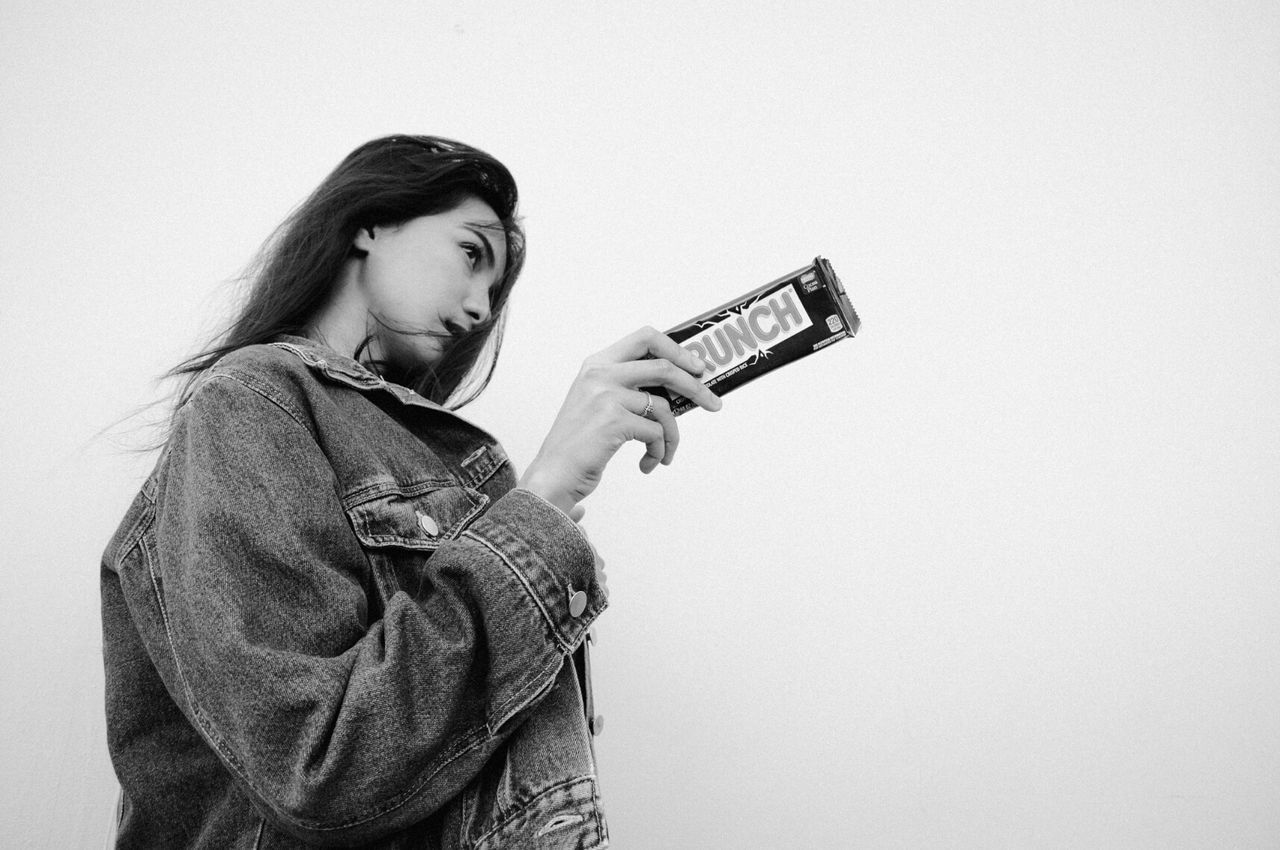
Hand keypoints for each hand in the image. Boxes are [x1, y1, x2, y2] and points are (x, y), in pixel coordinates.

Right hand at [518, 326, 722, 514]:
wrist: (553, 475)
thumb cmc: (579, 445)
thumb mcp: (598, 404)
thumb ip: (628, 388)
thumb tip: (678, 388)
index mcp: (597, 364)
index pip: (645, 338)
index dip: (677, 349)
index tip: (697, 366)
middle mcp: (600, 374)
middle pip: (664, 366)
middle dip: (695, 386)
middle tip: (712, 402)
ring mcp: (606, 395)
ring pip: (664, 408)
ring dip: (673, 436)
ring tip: (666, 453)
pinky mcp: (613, 420)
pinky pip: (656, 433)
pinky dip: (658, 451)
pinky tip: (648, 464)